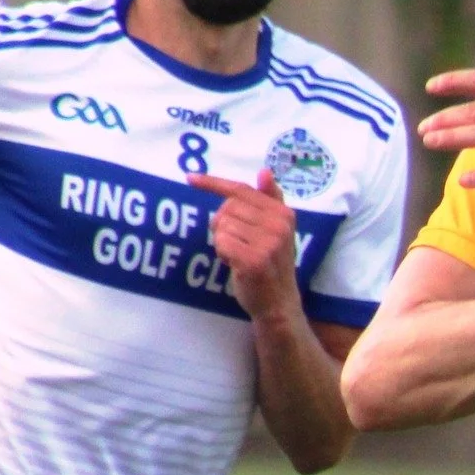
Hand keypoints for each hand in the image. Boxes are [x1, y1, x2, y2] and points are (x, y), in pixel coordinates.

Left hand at [189, 168, 298, 322]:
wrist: (278, 304)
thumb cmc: (271, 265)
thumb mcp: (276, 231)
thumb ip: (271, 200)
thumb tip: (265, 171)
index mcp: (284, 213)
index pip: (241, 190)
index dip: (213, 183)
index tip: (190, 179)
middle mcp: (279, 225)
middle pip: (228, 207)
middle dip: (223, 225)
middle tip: (237, 244)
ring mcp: (268, 243)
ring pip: (222, 225)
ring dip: (223, 241)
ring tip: (238, 255)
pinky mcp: (254, 260)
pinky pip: (222, 242)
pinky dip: (222, 253)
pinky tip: (235, 264)